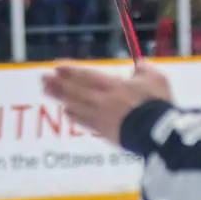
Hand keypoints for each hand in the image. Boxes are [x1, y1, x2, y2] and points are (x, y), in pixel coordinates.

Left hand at [42, 63, 172, 146]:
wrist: (158, 134)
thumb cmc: (157, 104)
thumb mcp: (156, 79)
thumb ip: (144, 71)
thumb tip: (139, 65)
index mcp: (114, 86)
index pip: (87, 75)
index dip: (70, 70)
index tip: (56, 66)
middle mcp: (103, 100)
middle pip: (75, 90)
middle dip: (58, 83)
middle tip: (43, 78)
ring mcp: (101, 117)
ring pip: (76, 105)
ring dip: (60, 98)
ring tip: (47, 91)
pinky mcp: (104, 132)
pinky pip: (85, 122)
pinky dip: (74, 115)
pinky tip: (67, 112)